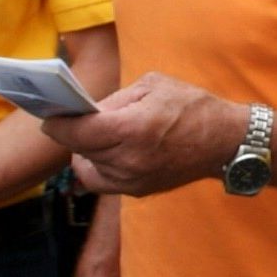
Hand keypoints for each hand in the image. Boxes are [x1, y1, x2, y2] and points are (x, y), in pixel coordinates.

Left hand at [46, 74, 243, 196]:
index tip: (49, 116)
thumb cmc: (192, 106)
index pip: (76, 133)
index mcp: (132, 129)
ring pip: (88, 169)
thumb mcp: (153, 86)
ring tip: (92, 136)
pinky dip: (98, 166)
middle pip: (79, 150)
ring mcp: (134, 180)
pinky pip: (103, 181)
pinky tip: (107, 151)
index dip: (57, 124)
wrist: (227, 142)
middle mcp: (129, 160)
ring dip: (85, 152)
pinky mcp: (139, 191)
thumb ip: (115, 99)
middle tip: (70, 119)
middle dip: (71, 134)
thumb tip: (88, 111)